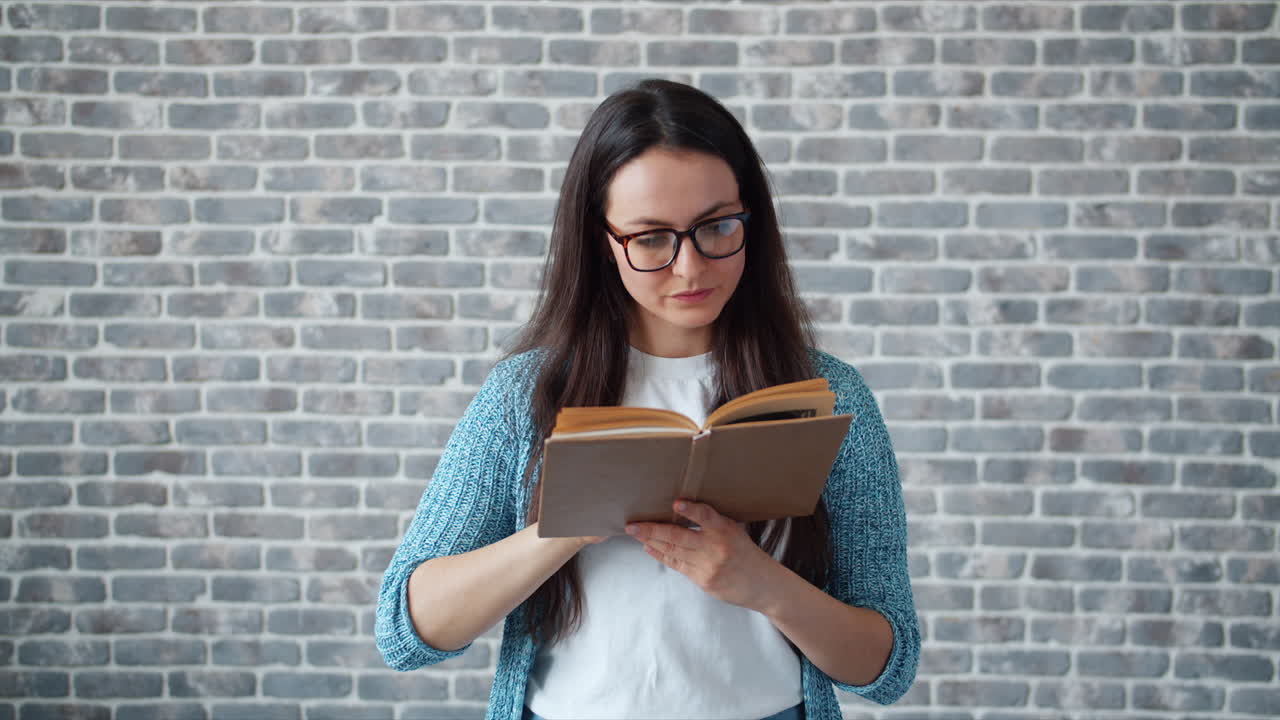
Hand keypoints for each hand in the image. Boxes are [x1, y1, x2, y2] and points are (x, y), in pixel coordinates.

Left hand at [625, 500, 781, 611]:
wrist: (763, 584)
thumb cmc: (745, 552)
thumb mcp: (734, 531)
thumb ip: (711, 523)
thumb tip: (679, 508)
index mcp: (726, 530)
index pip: (707, 516)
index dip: (691, 511)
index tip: (677, 503)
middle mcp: (716, 548)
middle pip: (679, 537)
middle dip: (652, 530)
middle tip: (632, 525)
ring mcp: (708, 566)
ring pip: (673, 551)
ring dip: (651, 541)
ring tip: (635, 532)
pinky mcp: (704, 581)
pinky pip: (677, 565)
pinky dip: (661, 555)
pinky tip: (649, 547)